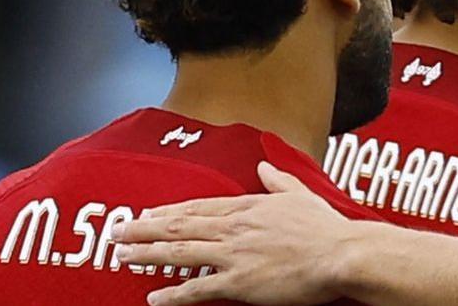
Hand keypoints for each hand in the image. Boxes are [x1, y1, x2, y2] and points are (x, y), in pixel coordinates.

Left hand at [112, 162, 354, 305]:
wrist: (342, 254)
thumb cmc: (327, 228)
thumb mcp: (301, 195)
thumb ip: (278, 181)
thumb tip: (264, 166)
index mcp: (248, 206)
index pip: (198, 206)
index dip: (168, 210)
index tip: (146, 213)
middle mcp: (234, 228)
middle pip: (179, 225)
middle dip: (143, 229)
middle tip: (115, 232)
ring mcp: (234, 255)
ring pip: (180, 252)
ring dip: (147, 254)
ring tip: (121, 257)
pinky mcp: (239, 283)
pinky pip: (198, 289)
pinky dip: (173, 293)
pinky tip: (154, 297)